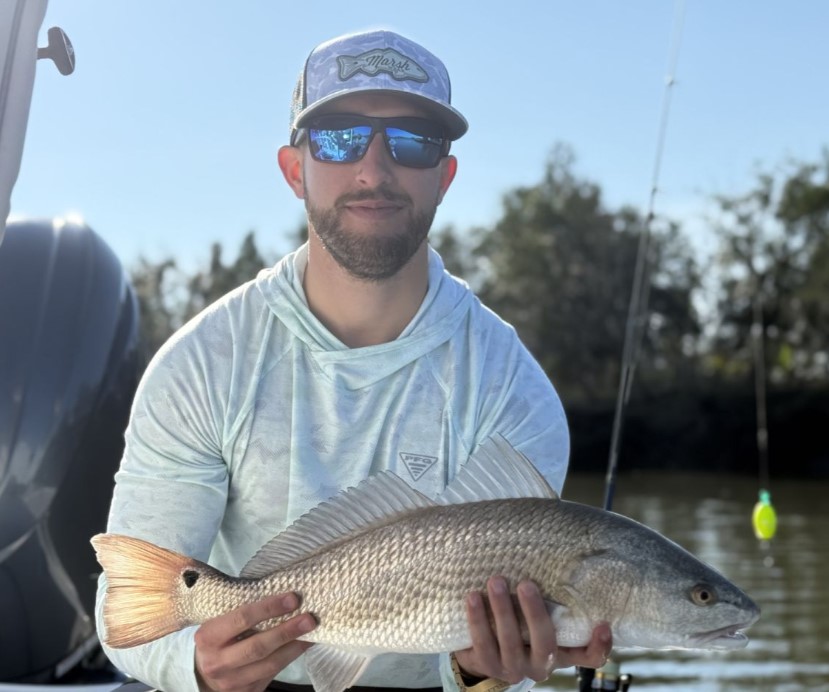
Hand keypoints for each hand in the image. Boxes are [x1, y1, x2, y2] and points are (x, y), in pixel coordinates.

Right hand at [194, 592, 315, 691]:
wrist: (204, 673)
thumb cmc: (218, 637)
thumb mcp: (219, 621)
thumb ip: (243, 612)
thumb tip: (283, 595)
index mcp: (208, 636)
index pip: (242, 618)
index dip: (269, 608)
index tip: (293, 598)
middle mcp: (217, 662)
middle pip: (258, 646)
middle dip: (287, 631)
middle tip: (310, 618)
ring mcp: (232, 681)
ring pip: (270, 664)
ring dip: (295, 646)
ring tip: (312, 631)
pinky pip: (274, 673)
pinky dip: (291, 657)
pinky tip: (303, 644)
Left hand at [454, 577, 611, 683]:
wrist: (482, 649)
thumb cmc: (518, 620)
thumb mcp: (538, 612)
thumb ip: (550, 593)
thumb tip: (555, 540)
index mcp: (561, 651)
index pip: (589, 657)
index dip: (599, 646)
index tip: (603, 623)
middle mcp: (541, 665)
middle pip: (545, 644)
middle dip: (535, 613)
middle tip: (526, 584)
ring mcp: (515, 668)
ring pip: (510, 644)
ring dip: (502, 611)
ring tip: (495, 582)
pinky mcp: (488, 667)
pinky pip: (482, 645)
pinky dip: (478, 620)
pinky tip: (472, 597)